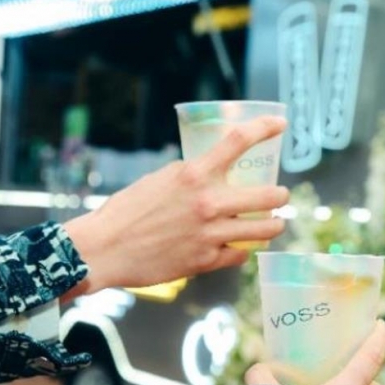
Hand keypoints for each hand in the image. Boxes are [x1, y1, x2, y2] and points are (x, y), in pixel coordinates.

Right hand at [63, 116, 288, 295]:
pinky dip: (243, 249)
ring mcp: (211, 234)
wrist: (104, 248)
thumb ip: (193, 175)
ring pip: (264, 229)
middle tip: (280, 195)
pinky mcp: (206, 261)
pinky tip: (241, 246)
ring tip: (274, 223)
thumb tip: (215, 172)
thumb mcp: (162, 179)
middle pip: (269, 195)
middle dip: (280, 195)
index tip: (279, 123)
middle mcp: (209, 202)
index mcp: (195, 174)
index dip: (265, 127)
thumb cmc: (127, 210)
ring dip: (273, 225)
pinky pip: (240, 254)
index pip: (239, 140)